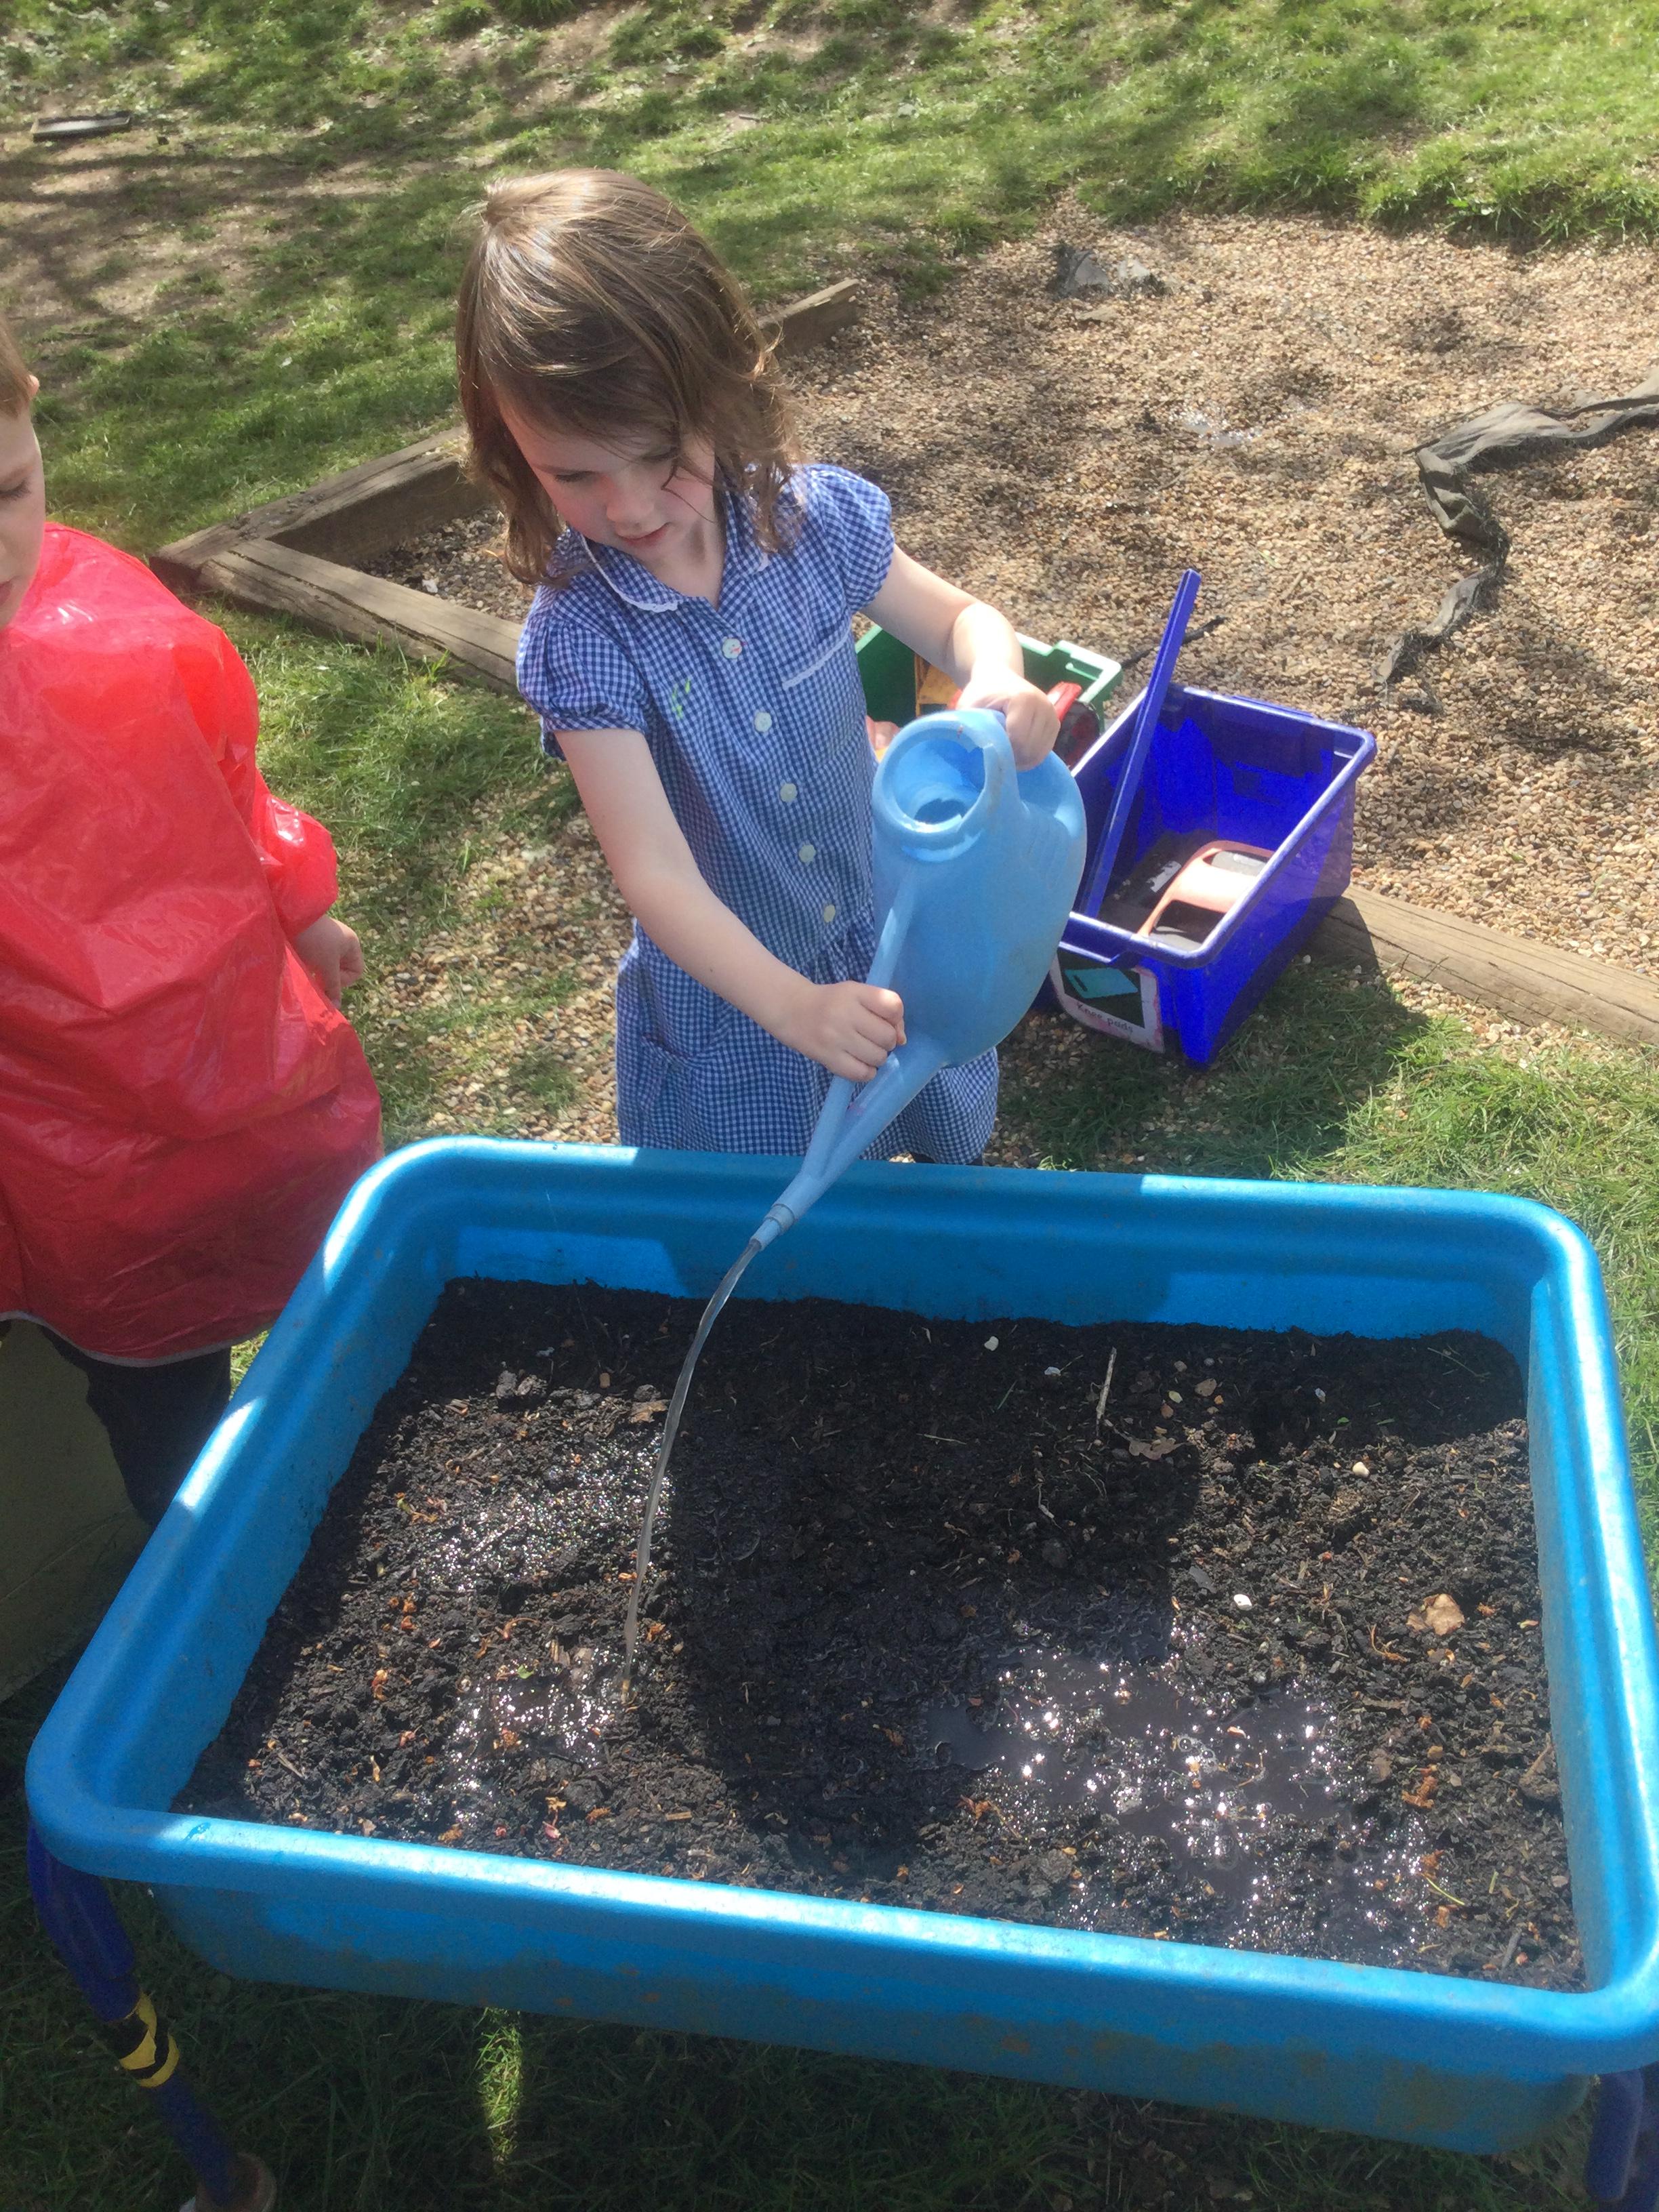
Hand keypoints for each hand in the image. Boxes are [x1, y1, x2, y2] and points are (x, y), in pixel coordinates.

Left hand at [291, 913, 364, 1003]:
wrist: (289, 917)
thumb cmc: (314, 940)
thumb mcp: (326, 966)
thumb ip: (333, 987)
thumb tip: (337, 1008)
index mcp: (352, 944)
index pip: (356, 972)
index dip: (344, 980)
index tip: (329, 977)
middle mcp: (342, 943)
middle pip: (341, 971)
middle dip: (329, 978)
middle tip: (315, 978)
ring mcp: (326, 942)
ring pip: (326, 967)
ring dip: (318, 973)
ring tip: (306, 972)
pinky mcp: (311, 942)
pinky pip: (316, 961)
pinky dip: (309, 966)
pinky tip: (300, 965)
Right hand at [778, 979, 906, 1080]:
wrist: (792, 1010)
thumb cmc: (831, 1003)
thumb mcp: (856, 994)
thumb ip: (883, 1010)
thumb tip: (902, 1040)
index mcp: (854, 992)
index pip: (893, 1006)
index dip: (896, 1018)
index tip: (885, 1020)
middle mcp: (845, 1014)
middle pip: (888, 1036)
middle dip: (887, 1041)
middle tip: (872, 1038)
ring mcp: (836, 1038)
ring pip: (878, 1057)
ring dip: (877, 1057)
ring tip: (864, 1050)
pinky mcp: (828, 1058)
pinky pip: (862, 1073)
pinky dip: (866, 1071)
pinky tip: (858, 1063)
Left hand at [956, 665, 1059, 768]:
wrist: (999, 677)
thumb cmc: (982, 693)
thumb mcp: (969, 706)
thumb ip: (969, 726)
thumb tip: (972, 749)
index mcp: (1023, 700)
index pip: (1017, 740)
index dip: (1002, 752)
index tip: (989, 750)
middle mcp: (1043, 705)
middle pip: (1030, 748)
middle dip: (1012, 758)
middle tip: (997, 755)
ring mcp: (1052, 714)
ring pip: (1039, 753)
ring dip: (1022, 760)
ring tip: (1006, 754)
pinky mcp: (1055, 723)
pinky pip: (1045, 750)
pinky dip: (1031, 757)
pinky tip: (1017, 753)